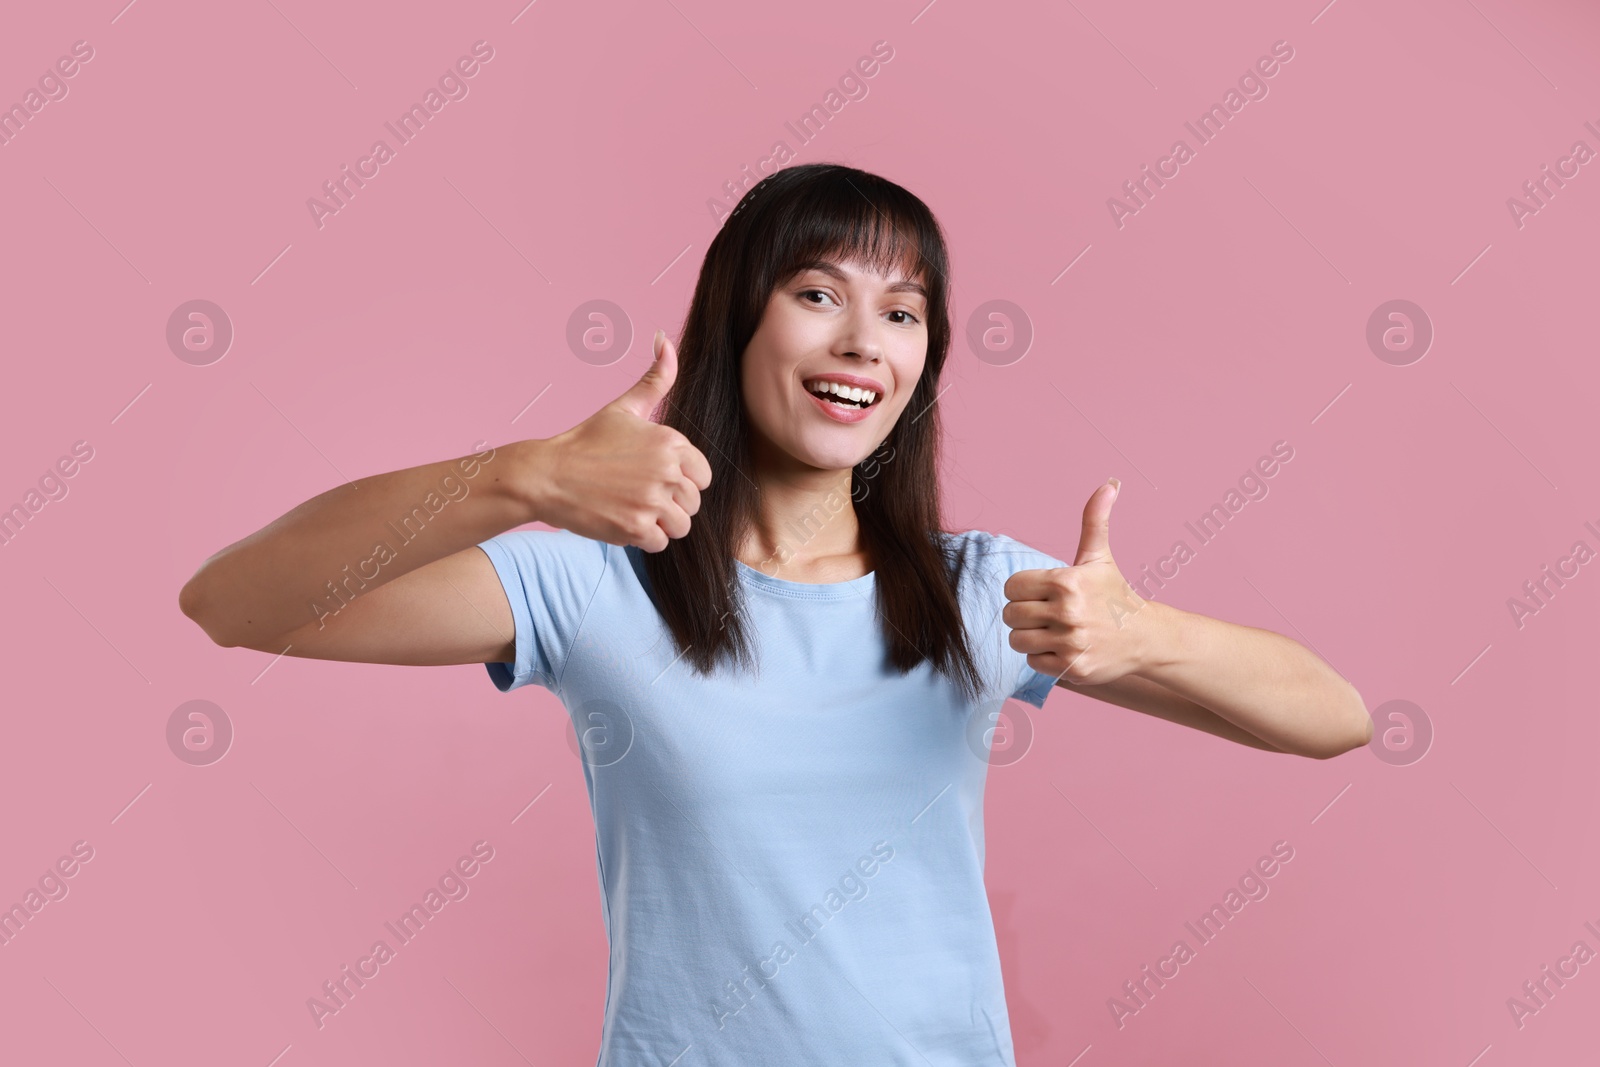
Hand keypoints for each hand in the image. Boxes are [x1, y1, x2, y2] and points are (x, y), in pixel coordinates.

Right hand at [534, 329, 712, 552]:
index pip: (703, 476)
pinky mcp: (635, 528)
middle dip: (671, 504)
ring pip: (681, 526)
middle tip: (639, 494)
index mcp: (671, 442)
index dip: (683, 480)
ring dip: (660, 523)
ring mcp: (652, 502)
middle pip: (693, 503)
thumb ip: (654, 380)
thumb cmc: (585, 442)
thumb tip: (664, 340)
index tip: (657, 478)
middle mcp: (666, 472)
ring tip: (634, 509)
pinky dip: (643, 538)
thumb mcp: (623, 408)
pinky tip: (623, 520)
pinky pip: (660, 543)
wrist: (547, 475)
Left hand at [1002, 478, 1151, 685]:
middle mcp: (1067, 612)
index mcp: (1066, 582)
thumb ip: (1095, 520)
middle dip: (1024, 614)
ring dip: (1031, 637)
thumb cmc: (1115, 595)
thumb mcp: (1100, 557)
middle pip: (1011, 615)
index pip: (1012, 587)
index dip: (1023, 591)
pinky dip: (1043, 657)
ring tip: (1053, 631)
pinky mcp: (1072, 668)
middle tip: (1047, 614)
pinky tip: (1063, 648)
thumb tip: (1110, 483)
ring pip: (1018, 640)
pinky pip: (1032, 662)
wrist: (1146, 637)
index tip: (1042, 594)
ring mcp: (1070, 642)